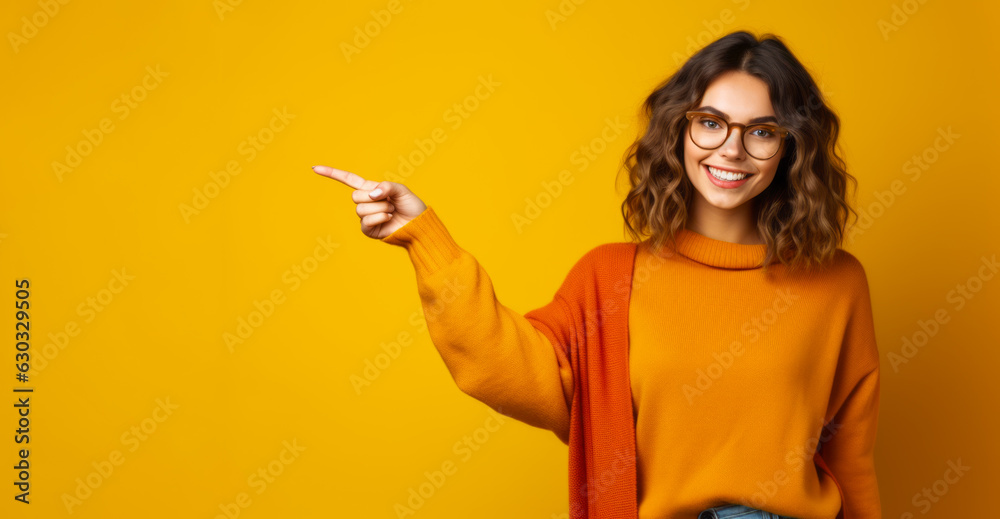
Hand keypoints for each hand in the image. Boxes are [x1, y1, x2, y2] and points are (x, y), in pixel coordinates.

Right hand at [312, 165, 427, 239]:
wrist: (418, 225)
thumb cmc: (411, 206)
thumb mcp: (401, 190)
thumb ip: (386, 186)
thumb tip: (371, 194)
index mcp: (370, 188)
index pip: (348, 179)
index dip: (332, 173)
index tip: (314, 168)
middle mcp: (366, 202)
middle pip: (355, 196)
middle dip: (374, 198)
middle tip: (390, 202)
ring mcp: (365, 217)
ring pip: (361, 209)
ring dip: (380, 208)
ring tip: (391, 210)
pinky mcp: (368, 230)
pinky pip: (366, 221)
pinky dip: (379, 217)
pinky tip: (388, 218)